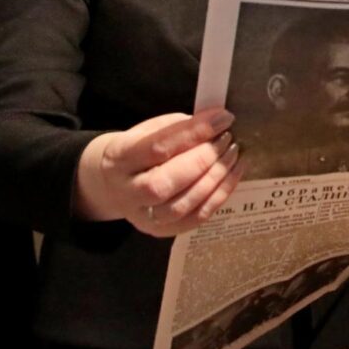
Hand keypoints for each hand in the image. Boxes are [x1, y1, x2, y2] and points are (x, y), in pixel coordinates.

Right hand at [73, 108, 243, 237]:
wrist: (114, 181)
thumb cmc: (141, 148)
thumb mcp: (152, 129)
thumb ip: (180, 128)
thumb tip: (218, 122)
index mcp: (120, 158)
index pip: (157, 147)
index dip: (195, 132)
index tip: (223, 118)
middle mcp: (126, 192)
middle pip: (163, 184)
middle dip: (203, 160)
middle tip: (227, 139)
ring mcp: (142, 216)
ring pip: (180, 206)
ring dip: (215, 179)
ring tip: (234, 154)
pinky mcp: (160, 230)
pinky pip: (195, 218)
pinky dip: (220, 195)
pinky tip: (233, 173)